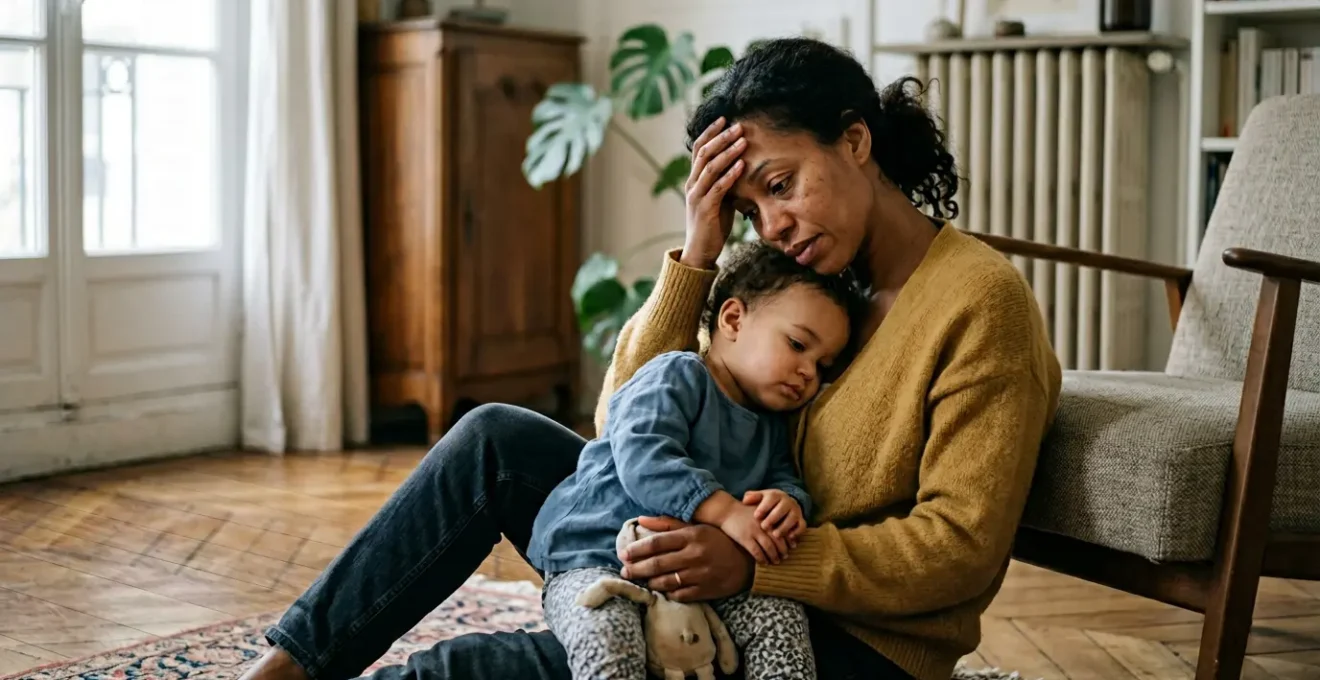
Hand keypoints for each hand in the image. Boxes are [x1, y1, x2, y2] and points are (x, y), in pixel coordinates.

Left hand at [617, 516, 754, 602]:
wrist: (748, 562)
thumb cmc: (718, 540)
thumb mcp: (696, 527)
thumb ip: (667, 524)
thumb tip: (641, 520)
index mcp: (691, 536)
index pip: (657, 543)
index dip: (637, 549)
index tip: (624, 553)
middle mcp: (694, 555)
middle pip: (657, 564)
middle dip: (637, 569)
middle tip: (624, 571)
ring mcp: (700, 574)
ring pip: (666, 581)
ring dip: (649, 582)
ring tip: (640, 580)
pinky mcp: (706, 590)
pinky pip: (679, 595)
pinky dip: (667, 593)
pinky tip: (660, 590)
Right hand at [681, 117, 746, 269]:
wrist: (700, 251)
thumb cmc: (712, 225)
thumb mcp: (719, 199)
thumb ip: (724, 182)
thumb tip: (741, 166)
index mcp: (694, 180)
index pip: (699, 149)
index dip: (710, 133)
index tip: (724, 119)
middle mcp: (692, 185)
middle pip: (704, 153)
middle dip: (721, 138)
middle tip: (738, 126)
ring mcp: (697, 196)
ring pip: (710, 167)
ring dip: (728, 152)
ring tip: (743, 141)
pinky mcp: (705, 209)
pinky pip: (718, 187)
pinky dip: (730, 174)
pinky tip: (742, 165)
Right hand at [720, 503, 788, 564]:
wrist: (727, 510)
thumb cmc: (743, 511)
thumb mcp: (759, 510)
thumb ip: (769, 517)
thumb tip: (780, 530)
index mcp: (768, 517)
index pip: (783, 530)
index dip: (789, 540)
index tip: (793, 546)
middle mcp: (763, 524)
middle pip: (778, 540)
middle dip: (783, 550)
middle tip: (786, 556)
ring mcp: (754, 532)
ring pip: (769, 547)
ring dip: (774, 556)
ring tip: (776, 561)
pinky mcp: (745, 538)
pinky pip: (756, 552)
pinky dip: (762, 558)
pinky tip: (763, 562)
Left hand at [743, 490, 805, 545]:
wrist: (786, 503)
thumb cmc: (768, 503)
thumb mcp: (760, 498)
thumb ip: (752, 498)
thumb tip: (745, 500)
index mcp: (776, 495)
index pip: (771, 499)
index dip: (764, 507)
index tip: (756, 516)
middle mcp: (788, 502)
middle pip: (782, 509)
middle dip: (773, 518)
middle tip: (764, 527)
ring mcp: (796, 511)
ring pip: (792, 518)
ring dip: (784, 527)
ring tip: (775, 535)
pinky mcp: (801, 520)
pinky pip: (802, 526)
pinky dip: (797, 532)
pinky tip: (790, 538)